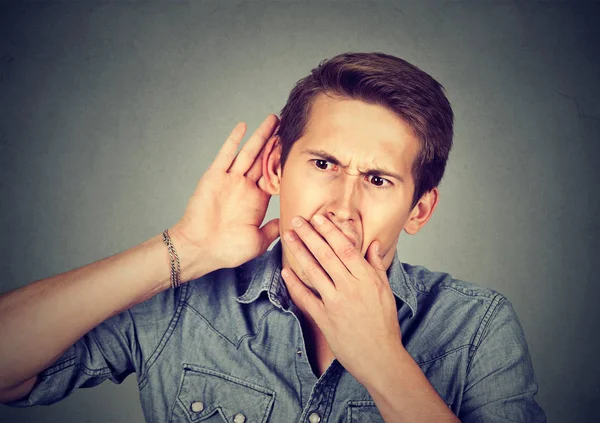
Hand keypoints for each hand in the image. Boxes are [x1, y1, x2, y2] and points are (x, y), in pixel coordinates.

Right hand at [171, 114, 280, 274]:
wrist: (200, 249)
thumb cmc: (227, 249)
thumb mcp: (258, 241)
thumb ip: (273, 229)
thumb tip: (290, 223)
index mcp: (256, 200)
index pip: (274, 175)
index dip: (284, 162)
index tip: (296, 148)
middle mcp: (244, 186)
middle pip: (263, 159)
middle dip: (275, 142)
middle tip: (286, 126)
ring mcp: (230, 179)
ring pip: (249, 152)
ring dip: (260, 136)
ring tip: (273, 119)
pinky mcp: (215, 176)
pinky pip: (226, 155)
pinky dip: (234, 140)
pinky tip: (243, 126)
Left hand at [281, 214, 402, 385]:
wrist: (380, 357)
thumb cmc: (384, 324)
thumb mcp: (385, 291)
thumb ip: (377, 266)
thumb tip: (374, 244)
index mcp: (366, 279)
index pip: (345, 248)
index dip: (330, 231)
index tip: (318, 218)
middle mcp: (350, 288)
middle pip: (326, 255)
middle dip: (310, 235)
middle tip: (297, 220)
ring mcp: (336, 303)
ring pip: (314, 272)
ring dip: (299, 252)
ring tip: (288, 237)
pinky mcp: (324, 319)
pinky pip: (306, 298)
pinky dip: (294, 284)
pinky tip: (285, 271)